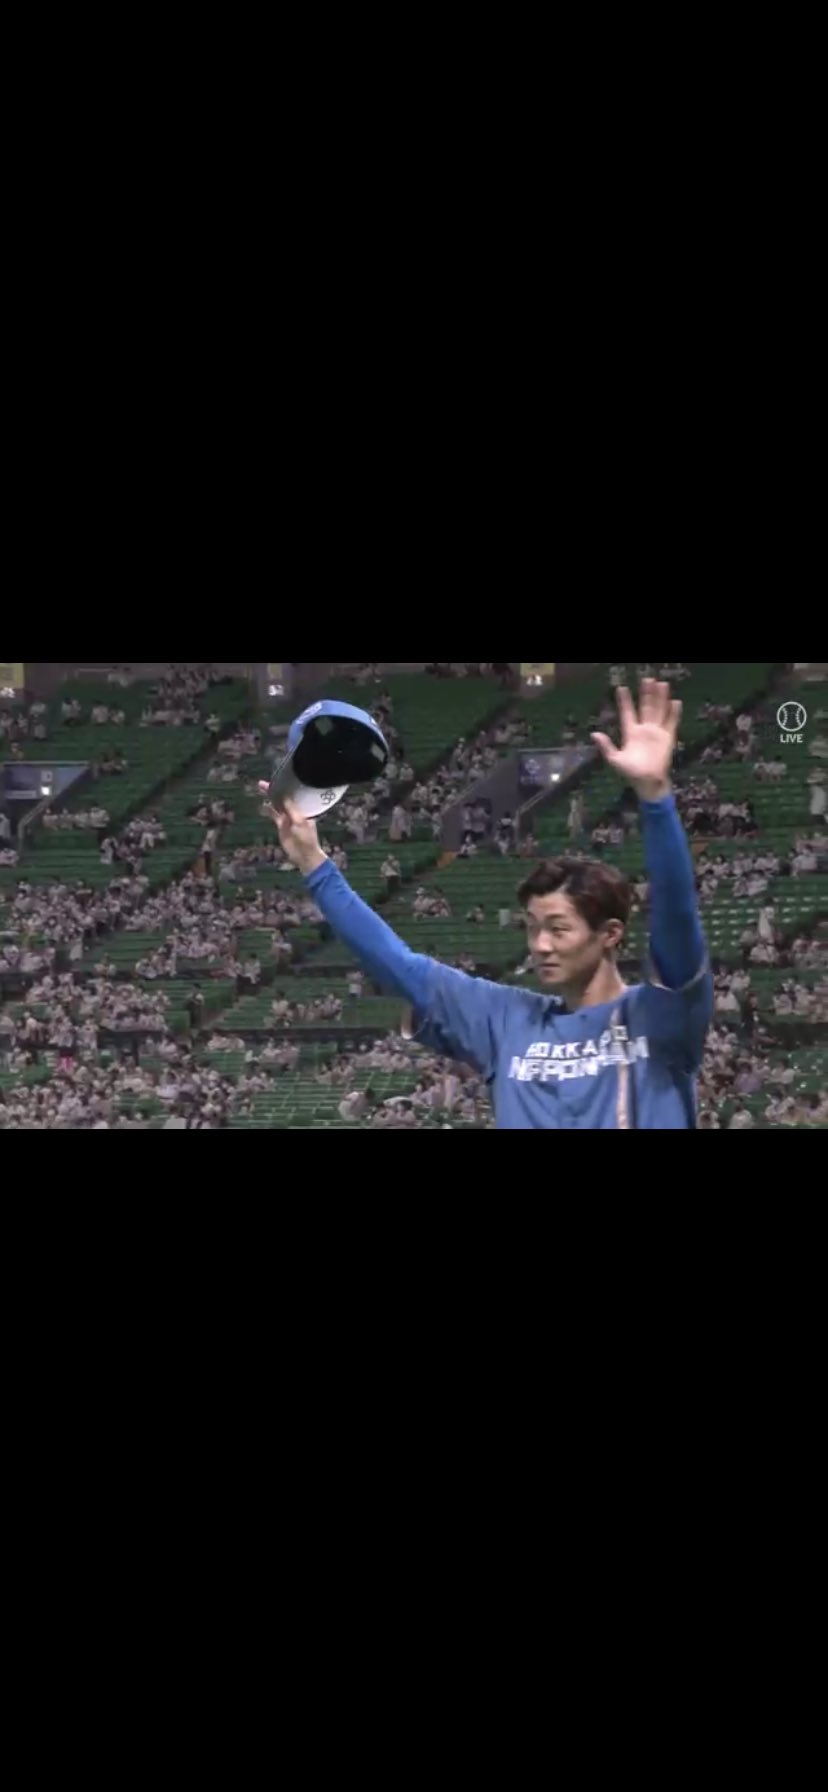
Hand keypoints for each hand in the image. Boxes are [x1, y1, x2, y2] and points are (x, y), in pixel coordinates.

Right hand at [258, 784, 326, 874]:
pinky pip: (273, 814)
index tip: (276, 778)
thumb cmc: (306, 838)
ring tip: (260, 788)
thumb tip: (284, 795)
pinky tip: (261, 805)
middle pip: (283, 797)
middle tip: (262, 782)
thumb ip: (291, 809)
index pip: (293, 793)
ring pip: (277, 804)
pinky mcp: (281, 824)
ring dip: (270, 797)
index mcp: (303, 807)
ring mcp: (288, 817)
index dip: (285, 786)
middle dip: (274, 789)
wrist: (304, 854)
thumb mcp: (299, 822)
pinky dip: (267, 810)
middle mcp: (295, 810)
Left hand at [591, 679, 680, 799]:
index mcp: (631, 733)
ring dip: (660, 698)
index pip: (627, 713)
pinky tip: (675, 702)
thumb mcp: (615, 760)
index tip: (621, 688)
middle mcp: (644, 729)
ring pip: (658, 711)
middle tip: (647, 679)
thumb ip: (606, 747)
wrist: (649, 783)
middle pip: (645, 707)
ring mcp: (656, 732)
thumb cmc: (631, 773)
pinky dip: (673, 713)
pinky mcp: (668, 738)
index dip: (625, 701)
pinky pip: (671, 722)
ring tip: (661, 684)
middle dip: (646, 694)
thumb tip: (594, 734)